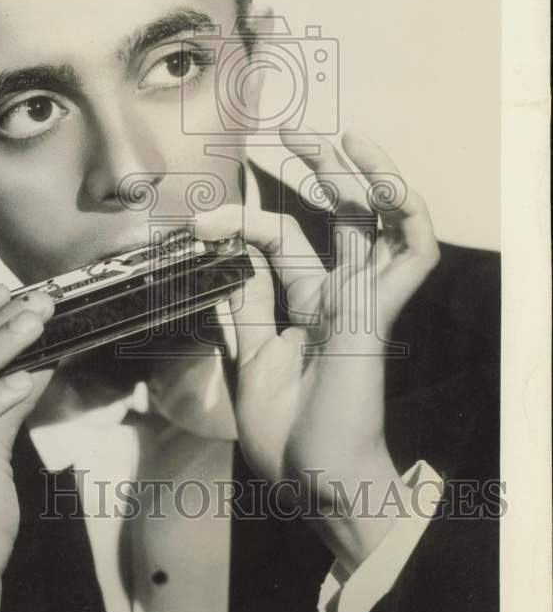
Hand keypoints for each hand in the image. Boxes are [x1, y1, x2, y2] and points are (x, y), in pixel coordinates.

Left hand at [196, 129, 439, 569]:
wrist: (315, 479)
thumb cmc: (287, 432)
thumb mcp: (251, 359)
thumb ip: (247, 310)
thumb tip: (228, 265)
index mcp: (308, 304)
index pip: (281, 238)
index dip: (242, 219)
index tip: (200, 221)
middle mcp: (340, 294)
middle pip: (336, 215)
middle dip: (317, 169)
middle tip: (290, 132)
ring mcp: (363, 299)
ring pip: (378, 221)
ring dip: (363, 176)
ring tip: (340, 137)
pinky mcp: (379, 311)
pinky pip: (411, 255)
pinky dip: (406, 216)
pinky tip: (384, 183)